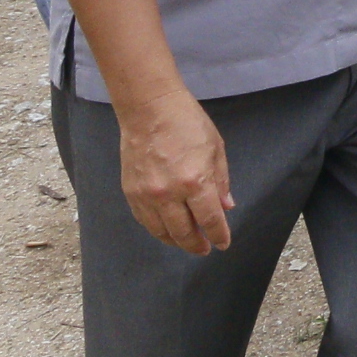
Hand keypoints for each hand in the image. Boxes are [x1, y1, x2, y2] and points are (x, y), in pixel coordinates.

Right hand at [116, 91, 235, 255]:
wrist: (149, 108)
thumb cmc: (186, 122)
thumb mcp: (216, 148)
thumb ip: (221, 181)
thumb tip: (226, 206)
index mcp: (195, 182)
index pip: (210, 220)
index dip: (219, 236)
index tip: (223, 243)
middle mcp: (169, 193)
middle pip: (184, 233)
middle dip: (197, 245)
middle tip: (204, 249)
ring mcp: (147, 194)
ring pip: (162, 232)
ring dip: (176, 241)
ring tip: (186, 242)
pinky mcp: (130, 191)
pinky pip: (144, 220)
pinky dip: (156, 229)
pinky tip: (165, 229)